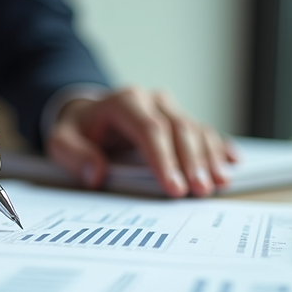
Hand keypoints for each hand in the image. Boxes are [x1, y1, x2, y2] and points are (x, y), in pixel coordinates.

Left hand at [45, 86, 237, 197]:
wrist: (87, 115)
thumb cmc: (77, 131)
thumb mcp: (61, 142)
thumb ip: (74, 156)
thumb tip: (95, 174)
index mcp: (124, 102)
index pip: (150, 129)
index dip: (165, 159)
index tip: (174, 188)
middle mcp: (152, 100)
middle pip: (179, 129)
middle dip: (192, 162)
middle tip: (199, 191)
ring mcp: (169, 107)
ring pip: (196, 129)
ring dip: (209, 157)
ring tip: (217, 184)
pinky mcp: (179, 118)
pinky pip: (204, 131)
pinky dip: (218, 147)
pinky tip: (230, 162)